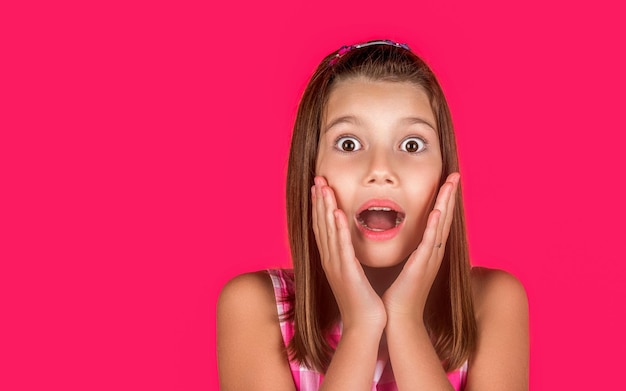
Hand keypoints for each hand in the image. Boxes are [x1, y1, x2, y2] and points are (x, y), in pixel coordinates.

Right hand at [312, 176, 386, 332]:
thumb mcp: (354, 275)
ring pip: (327, 231)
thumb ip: (350, 258)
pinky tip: (336, 213)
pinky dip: (337, 229)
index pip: (323, 228)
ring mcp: (336, 266)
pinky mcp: (346, 273)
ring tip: (323, 187)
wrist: (364, 326)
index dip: (320, 206)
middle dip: (319, 201)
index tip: (319, 187)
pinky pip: (341, 247)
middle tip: (317, 179)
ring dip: (324, 208)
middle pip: (321, 225)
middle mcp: (330, 260)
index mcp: (333, 260)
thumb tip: (351, 246)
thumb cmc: (362, 302)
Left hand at [382, 173, 459, 321]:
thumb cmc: (398, 294)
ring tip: (451, 184)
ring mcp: (430, 260)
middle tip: (455, 174)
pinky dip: (434, 227)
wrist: (398, 318)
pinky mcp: (421, 268)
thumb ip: (408, 251)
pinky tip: (437, 212)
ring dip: (446, 204)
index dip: (443, 200)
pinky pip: (430, 243)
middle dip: (450, 195)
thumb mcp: (405, 266)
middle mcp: (433, 253)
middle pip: (445, 218)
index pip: (438, 220)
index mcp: (428, 252)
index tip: (446, 181)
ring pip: (441, 226)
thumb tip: (403, 237)